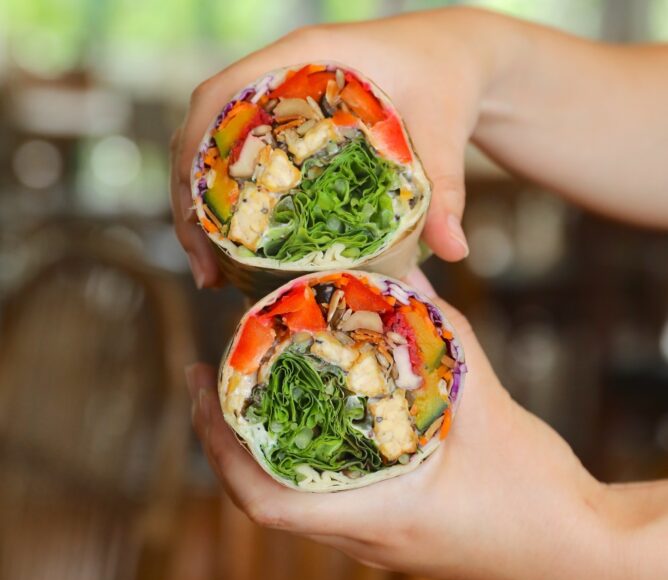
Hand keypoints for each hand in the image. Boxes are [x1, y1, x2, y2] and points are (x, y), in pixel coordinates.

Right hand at [170, 8, 500, 286]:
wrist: (454, 54)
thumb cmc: (446, 77)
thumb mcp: (444, 128)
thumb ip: (447, 187)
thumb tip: (454, 252)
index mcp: (302, 57)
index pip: (217, 98)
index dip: (192, 159)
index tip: (198, 224)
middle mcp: (277, 72)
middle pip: (201, 131)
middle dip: (190, 201)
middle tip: (206, 270)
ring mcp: (277, 95)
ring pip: (211, 146)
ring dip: (202, 206)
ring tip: (212, 270)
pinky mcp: (287, 120)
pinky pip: (239, 154)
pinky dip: (228, 198)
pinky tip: (238, 244)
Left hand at [185, 268, 625, 579]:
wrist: (576, 552)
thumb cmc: (536, 497)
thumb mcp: (489, 408)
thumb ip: (446, 340)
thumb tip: (409, 281)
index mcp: (376, 516)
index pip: (264, 501)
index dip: (219, 446)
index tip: (199, 388)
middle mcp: (363, 536)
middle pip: (262, 496)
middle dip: (223, 436)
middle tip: (211, 375)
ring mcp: (374, 537)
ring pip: (288, 496)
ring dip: (255, 446)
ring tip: (245, 389)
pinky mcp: (389, 528)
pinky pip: (322, 495)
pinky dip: (297, 455)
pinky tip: (307, 417)